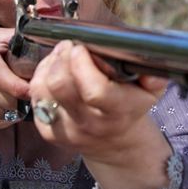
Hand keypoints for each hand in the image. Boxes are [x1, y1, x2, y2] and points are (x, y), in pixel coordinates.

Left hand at [29, 40, 172, 188]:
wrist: (116, 142)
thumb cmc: (130, 106)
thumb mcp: (150, 91)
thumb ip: (153, 76)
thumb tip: (150, 70)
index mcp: (118, 112)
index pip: (94, 90)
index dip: (82, 64)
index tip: (81, 47)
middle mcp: (91, 124)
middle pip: (61, 85)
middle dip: (62, 57)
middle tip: (70, 46)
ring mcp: (68, 131)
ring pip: (42, 90)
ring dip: (48, 65)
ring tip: (61, 56)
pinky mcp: (50, 133)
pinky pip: (34, 99)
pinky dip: (40, 80)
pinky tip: (53, 73)